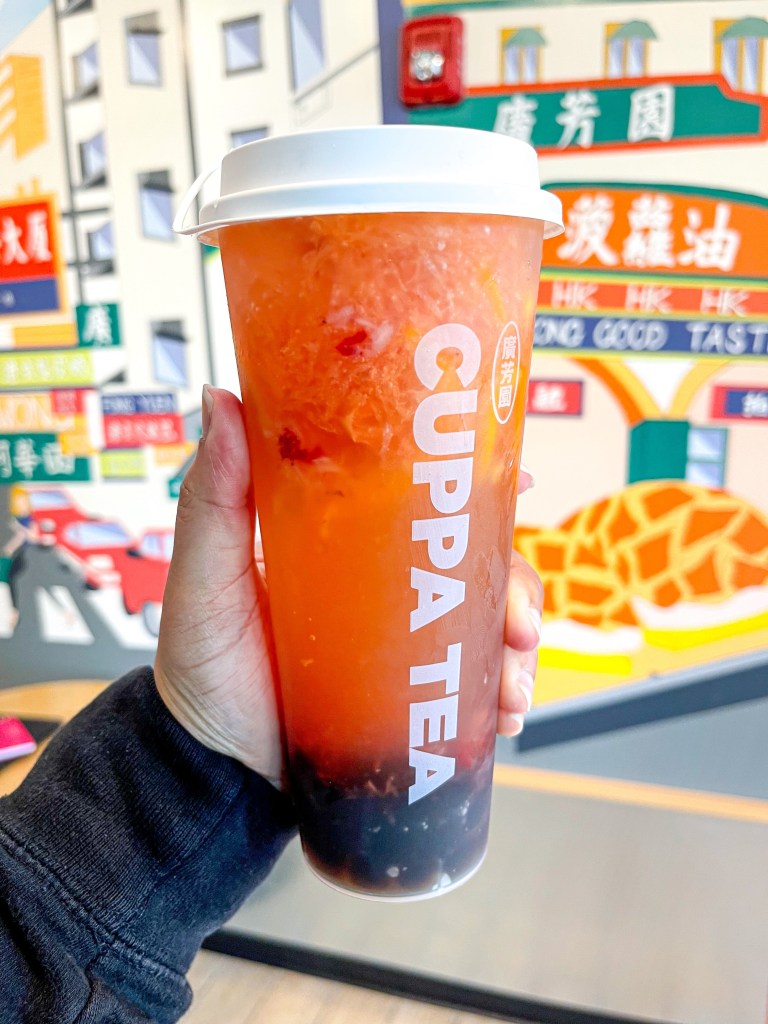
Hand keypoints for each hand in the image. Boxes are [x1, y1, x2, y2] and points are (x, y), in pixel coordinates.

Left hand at [155, 387, 541, 786]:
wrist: (214, 769)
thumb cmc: (202, 667)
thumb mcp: (205, 576)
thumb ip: (214, 497)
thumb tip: (221, 399)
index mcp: (342, 542)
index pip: (420, 497)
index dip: (479, 485)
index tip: (520, 477)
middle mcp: (381, 585)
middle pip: (471, 561)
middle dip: (513, 583)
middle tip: (517, 622)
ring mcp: (400, 642)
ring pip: (484, 621)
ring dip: (516, 643)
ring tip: (514, 681)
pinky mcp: (409, 697)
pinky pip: (471, 686)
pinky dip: (500, 695)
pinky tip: (507, 711)